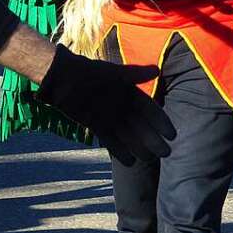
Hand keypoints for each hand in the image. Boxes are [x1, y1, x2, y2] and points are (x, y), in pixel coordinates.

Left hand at [37, 44, 175, 164]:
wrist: (61, 78)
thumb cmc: (88, 72)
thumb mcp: (112, 73)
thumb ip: (134, 75)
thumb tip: (157, 70)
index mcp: (126, 90)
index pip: (147, 107)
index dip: (159, 120)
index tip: (171, 134)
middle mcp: (118, 104)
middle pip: (139, 123)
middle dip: (151, 137)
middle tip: (165, 153)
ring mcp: (107, 114)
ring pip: (126, 133)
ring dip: (137, 146)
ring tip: (148, 158)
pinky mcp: (94, 123)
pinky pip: (109, 139)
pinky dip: (118, 150)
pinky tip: (129, 162)